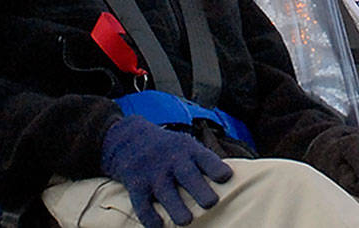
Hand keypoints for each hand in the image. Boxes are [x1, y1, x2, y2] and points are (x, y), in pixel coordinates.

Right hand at [100, 116, 233, 227]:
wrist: (129, 138)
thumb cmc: (167, 149)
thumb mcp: (185, 146)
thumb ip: (204, 163)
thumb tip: (229, 183)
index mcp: (189, 150)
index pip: (206, 158)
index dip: (216, 168)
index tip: (226, 177)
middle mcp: (172, 160)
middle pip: (188, 175)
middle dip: (199, 190)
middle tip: (210, 203)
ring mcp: (154, 173)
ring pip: (166, 193)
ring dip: (176, 208)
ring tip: (186, 221)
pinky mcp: (137, 185)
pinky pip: (143, 205)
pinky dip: (150, 218)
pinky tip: (158, 227)